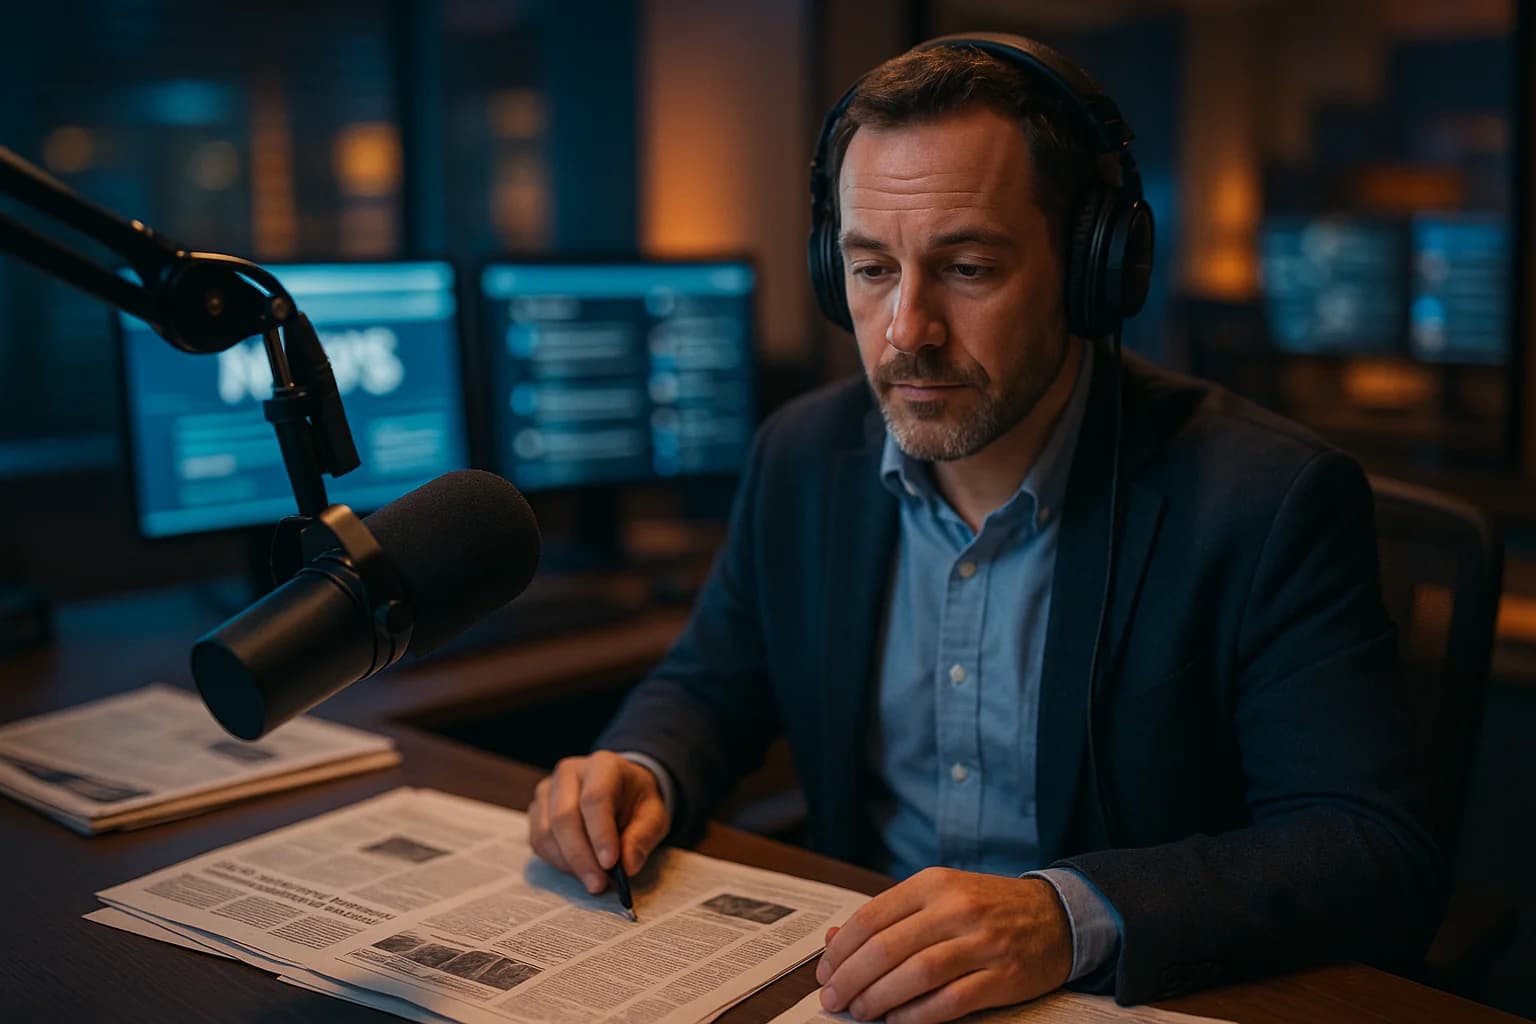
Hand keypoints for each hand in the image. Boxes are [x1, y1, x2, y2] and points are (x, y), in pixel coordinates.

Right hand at [526, 751, 669, 892]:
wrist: (620, 790)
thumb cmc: (636, 801)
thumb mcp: (654, 815)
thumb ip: (642, 837)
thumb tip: (628, 866)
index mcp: (603, 765)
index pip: (595, 798)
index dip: (601, 834)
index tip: (611, 864)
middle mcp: (569, 772)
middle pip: (564, 816)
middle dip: (581, 857)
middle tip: (599, 884)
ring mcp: (548, 790)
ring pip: (546, 832)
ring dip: (568, 864)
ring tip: (593, 880)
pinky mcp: (537, 810)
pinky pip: (538, 842)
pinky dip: (557, 862)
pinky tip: (578, 870)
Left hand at [815, 867, 1071, 1023]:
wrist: (1057, 915)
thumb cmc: (987, 907)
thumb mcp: (939, 896)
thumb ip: (889, 917)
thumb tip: (833, 941)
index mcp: (934, 884)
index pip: (872, 917)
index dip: (841, 950)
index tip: (824, 973)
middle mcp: (956, 908)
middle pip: (887, 948)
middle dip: (851, 979)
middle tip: (833, 1000)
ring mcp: (982, 942)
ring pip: (915, 975)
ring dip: (879, 999)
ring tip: (860, 1012)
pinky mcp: (1003, 976)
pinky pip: (950, 1001)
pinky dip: (917, 1015)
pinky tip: (898, 1021)